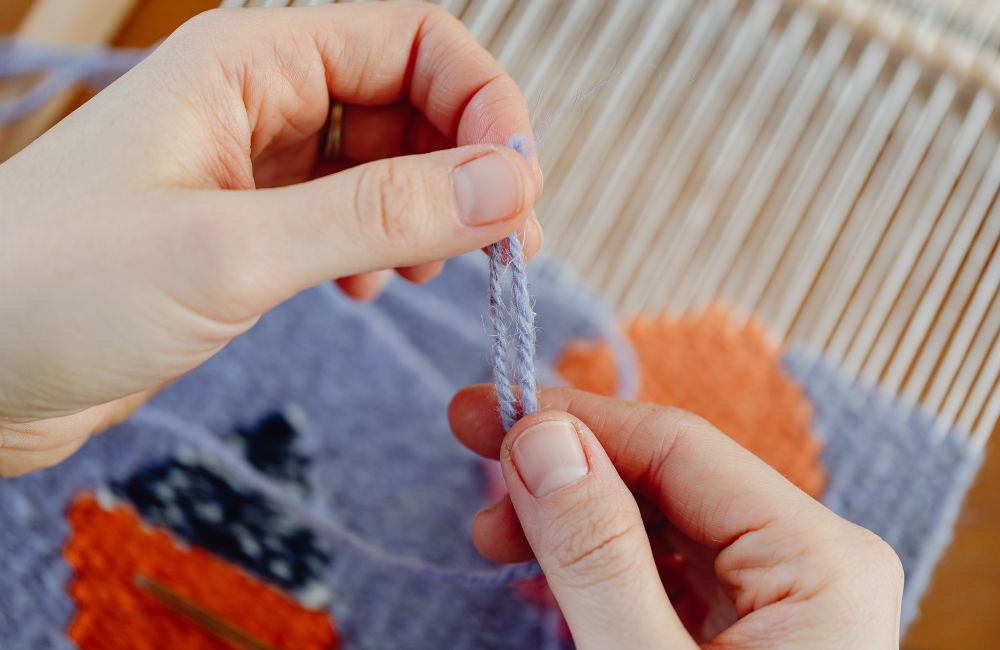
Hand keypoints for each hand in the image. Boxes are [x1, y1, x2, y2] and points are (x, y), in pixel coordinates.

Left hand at [0, 3, 541, 474]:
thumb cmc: (60, 290)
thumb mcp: (233, 249)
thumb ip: (379, 211)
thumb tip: (510, 182)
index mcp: (252, 60)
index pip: (414, 40)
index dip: (484, 104)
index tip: (519, 189)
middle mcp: (260, 98)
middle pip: (412, 100)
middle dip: (466, 167)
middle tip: (500, 250)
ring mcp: (256, 162)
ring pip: (387, 162)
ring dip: (429, 212)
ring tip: (424, 274)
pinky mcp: (250, 224)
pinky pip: (350, 214)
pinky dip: (381, 247)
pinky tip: (366, 291)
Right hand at [449, 386, 903, 648]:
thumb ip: (599, 556)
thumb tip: (541, 438)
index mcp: (814, 558)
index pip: (676, 446)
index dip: (572, 421)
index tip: (481, 415)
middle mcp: (809, 564)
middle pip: (665, 479)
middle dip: (564, 473)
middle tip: (475, 475)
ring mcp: (783, 602)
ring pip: (658, 524)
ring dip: (571, 519)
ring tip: (495, 537)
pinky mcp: (749, 636)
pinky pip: (663, 575)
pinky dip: (595, 567)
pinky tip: (544, 575)